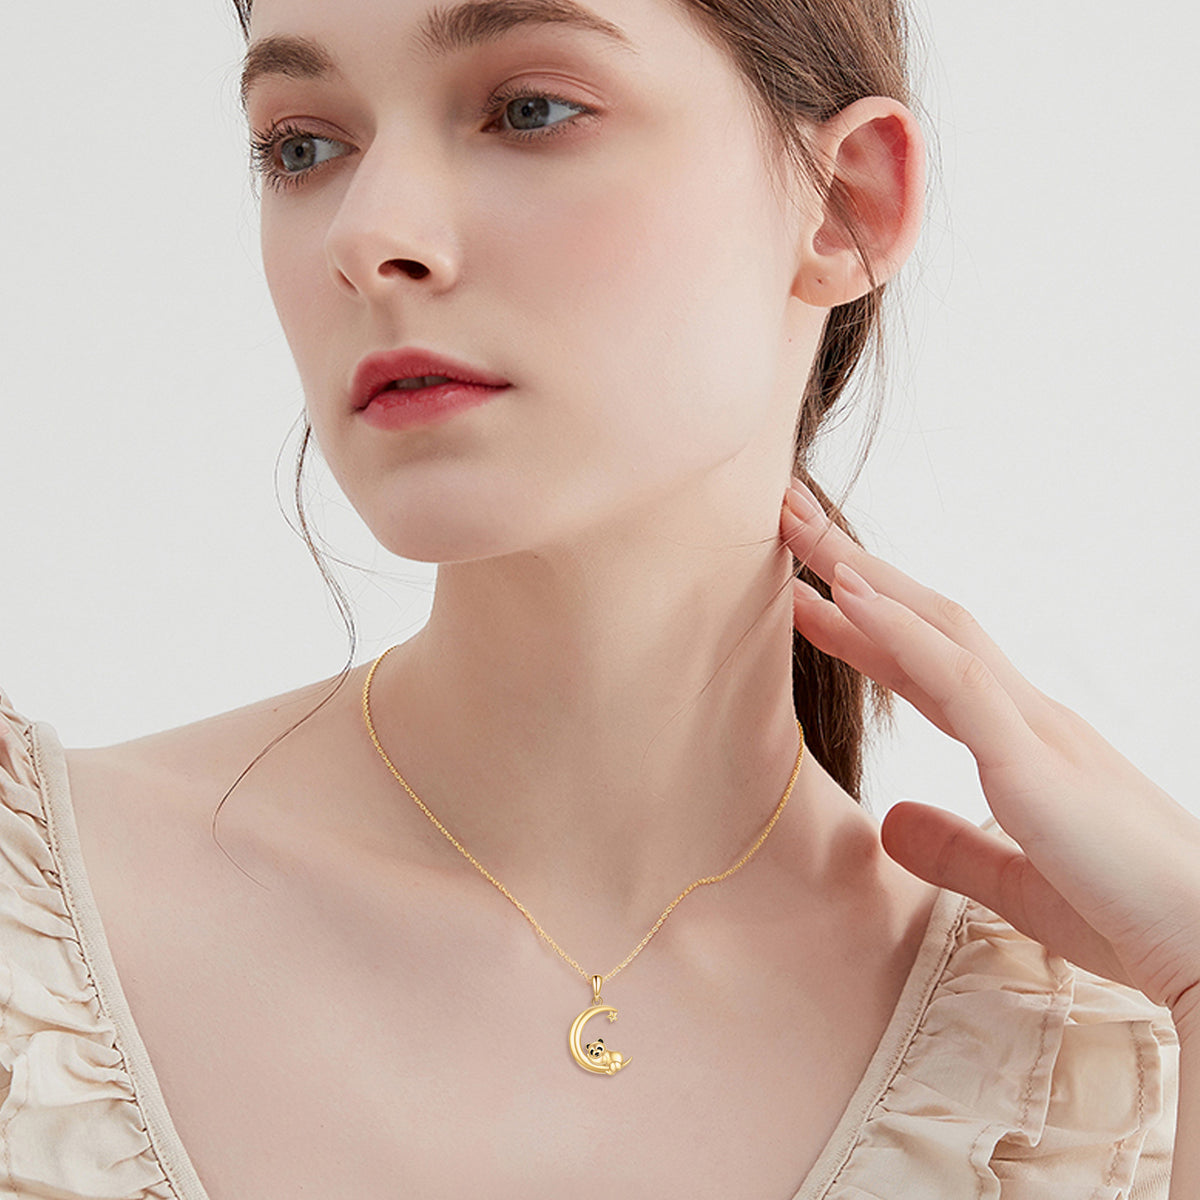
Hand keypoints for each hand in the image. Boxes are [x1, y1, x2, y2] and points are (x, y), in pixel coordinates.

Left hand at [780, 477, 1199, 1033]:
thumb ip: (953, 846)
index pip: (928, 668)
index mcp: (1026, 744)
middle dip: (854, 571)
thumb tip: (889, 819)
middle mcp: (1030, 717)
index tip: (809, 597)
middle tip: (789, 521)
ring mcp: (1036, 730)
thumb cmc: (1129, 918)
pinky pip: (958, 678)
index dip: (866, 628)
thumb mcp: (1016, 884)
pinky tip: (847, 592)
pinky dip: (899, 631)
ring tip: (799, 530)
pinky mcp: (1037, 762)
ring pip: (937, 627)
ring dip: (862, 576)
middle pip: (926, 623)